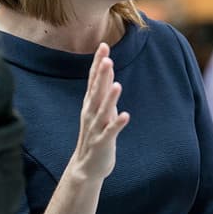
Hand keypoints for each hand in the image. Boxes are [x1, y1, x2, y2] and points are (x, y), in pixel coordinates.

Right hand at [69, 43, 129, 181]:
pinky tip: (126, 116)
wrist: (87, 167)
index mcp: (90, 104)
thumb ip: (102, 88)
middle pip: (96, 92)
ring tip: (117, 85)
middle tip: (107, 59)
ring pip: (103, 111)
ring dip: (110, 98)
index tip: (103, 46)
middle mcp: (90, 113)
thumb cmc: (95, 134)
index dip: (97, 63)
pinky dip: (117, 124)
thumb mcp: (99, 108)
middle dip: (101, 76)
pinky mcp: (103, 143)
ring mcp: (95, 128)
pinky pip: (110, 132)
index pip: (93, 79)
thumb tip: (106, 66)